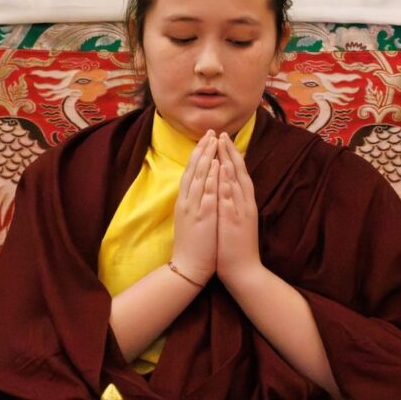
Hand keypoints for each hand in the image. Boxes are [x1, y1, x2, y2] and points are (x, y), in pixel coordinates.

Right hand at [171, 130, 218, 285]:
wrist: (188, 268)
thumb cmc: (192, 247)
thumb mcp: (189, 221)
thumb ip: (192, 205)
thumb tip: (195, 192)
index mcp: (184, 202)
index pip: (190, 173)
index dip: (198, 155)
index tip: (206, 140)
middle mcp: (187, 201)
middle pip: (194, 170)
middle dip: (202, 150)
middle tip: (210, 132)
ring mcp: (193, 208)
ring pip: (199, 176)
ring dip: (207, 157)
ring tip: (213, 140)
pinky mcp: (202, 216)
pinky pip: (206, 193)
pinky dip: (210, 177)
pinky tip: (216, 164)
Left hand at [216, 132, 261, 286]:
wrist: (244, 271)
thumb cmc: (237, 247)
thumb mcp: (236, 220)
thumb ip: (234, 204)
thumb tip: (227, 188)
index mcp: (244, 204)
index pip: (239, 174)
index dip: (232, 156)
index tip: (224, 140)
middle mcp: (245, 205)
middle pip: (239, 173)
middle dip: (231, 153)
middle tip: (223, 134)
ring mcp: (241, 213)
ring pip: (236, 183)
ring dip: (230, 163)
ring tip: (223, 145)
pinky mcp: (235, 223)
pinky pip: (230, 200)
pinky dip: (227, 185)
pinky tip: (223, 173)